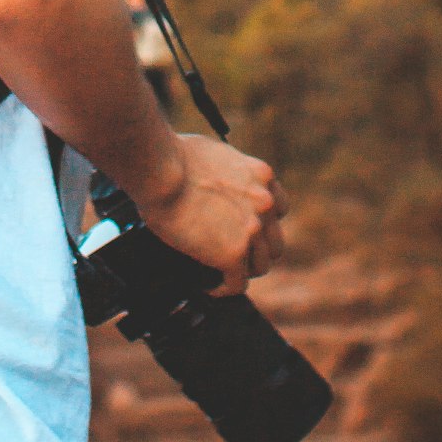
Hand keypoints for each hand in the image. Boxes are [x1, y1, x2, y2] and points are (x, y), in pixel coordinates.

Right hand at [133, 132, 287, 294]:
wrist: (161, 169)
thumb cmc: (175, 156)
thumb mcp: (216, 153)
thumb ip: (229, 173)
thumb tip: (216, 185)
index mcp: (262, 176)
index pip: (279, 208)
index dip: (263, 222)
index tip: (246, 229)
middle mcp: (265, 204)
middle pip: (274, 242)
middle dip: (256, 250)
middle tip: (234, 254)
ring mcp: (252, 230)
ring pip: (260, 266)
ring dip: (242, 270)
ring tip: (223, 273)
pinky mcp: (233, 254)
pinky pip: (236, 284)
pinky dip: (223, 288)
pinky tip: (209, 286)